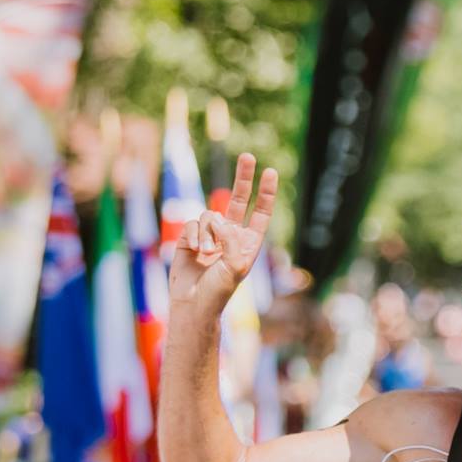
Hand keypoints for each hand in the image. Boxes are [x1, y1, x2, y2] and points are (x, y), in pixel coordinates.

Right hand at [171, 153, 277, 314]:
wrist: (192, 304)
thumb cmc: (218, 291)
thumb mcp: (235, 267)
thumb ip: (232, 240)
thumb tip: (219, 219)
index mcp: (248, 243)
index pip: (261, 213)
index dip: (266, 193)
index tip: (271, 172)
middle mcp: (230, 235)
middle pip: (239, 199)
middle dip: (244, 178)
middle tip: (249, 156)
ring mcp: (210, 235)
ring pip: (211, 214)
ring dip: (209, 232)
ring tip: (207, 253)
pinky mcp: (190, 237)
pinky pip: (193, 223)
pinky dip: (195, 236)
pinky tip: (195, 251)